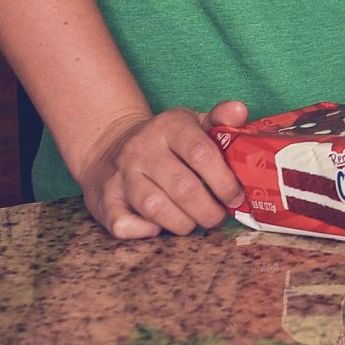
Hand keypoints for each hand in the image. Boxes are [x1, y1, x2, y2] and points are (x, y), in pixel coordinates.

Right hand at [73, 101, 248, 238]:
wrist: (109, 145)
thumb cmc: (165, 140)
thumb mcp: (192, 122)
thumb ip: (220, 118)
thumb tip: (240, 112)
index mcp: (169, 126)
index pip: (200, 152)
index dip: (224, 180)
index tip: (236, 197)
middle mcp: (142, 149)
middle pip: (182, 186)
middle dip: (208, 210)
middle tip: (219, 217)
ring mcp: (121, 175)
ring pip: (155, 207)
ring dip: (183, 223)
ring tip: (195, 223)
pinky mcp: (105, 200)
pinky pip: (123, 224)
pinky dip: (145, 232)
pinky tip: (161, 228)